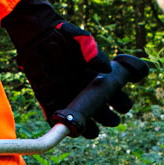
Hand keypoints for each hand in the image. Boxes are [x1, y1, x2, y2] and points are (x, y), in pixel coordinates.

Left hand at [3, 0, 137, 138]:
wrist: (41, 36)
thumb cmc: (65, 38)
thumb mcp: (82, 41)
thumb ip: (94, 53)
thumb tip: (106, 68)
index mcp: (99, 80)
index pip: (118, 98)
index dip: (122, 104)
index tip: (121, 103)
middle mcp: (87, 93)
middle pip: (106, 115)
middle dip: (110, 119)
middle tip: (108, 114)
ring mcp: (71, 99)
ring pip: (86, 122)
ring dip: (90, 128)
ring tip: (90, 126)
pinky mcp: (52, 102)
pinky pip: (60, 120)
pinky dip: (64, 126)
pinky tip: (67, 125)